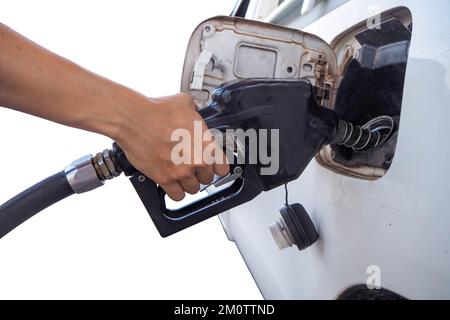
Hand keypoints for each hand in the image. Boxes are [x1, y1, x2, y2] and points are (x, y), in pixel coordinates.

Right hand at [113, 92, 229, 200]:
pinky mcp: (164, 179)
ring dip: (188, 183)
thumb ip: (195, 114)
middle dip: (200, 173)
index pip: (223, 168)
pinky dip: (176, 192)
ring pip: (193, 189)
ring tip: (181, 174)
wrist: (134, 119)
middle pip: (207, 179)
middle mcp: (196, 160)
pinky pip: (177, 196)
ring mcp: (181, 172)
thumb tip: (194, 113)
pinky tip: (173, 184)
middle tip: (191, 165)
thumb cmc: (157, 110)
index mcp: (206, 143)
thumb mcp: (185, 103)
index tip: (213, 166)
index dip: (217, 166)